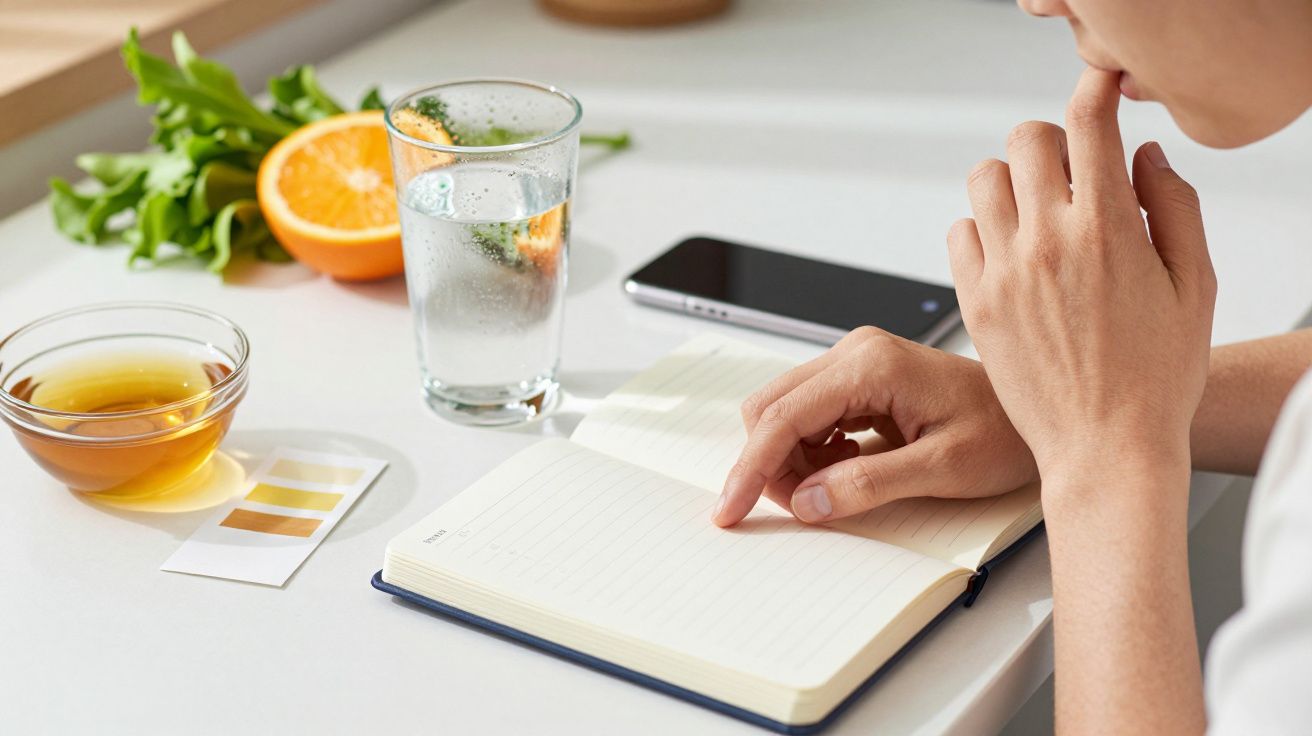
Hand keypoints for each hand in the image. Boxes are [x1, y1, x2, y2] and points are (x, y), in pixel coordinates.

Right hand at [712, 327, 1036, 526]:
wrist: (1044, 411)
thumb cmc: (1006, 432)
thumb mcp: (943, 468)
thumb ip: (868, 484)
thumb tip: (807, 501)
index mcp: (871, 364)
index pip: (783, 417)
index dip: (751, 468)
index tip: (731, 509)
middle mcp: (855, 352)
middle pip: (770, 408)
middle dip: (768, 463)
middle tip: (798, 508)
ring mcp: (854, 362)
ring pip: (783, 412)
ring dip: (790, 459)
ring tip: (833, 489)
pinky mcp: (859, 378)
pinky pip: (807, 415)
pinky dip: (809, 451)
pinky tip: (844, 468)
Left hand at [946, 68, 1216, 483]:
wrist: (1104, 446)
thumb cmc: (1157, 376)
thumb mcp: (1194, 286)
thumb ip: (1174, 208)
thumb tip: (1142, 157)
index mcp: (1107, 230)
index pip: (1088, 123)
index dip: (1095, 91)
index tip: (1099, 94)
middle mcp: (1046, 243)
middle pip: (1025, 139)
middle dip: (1052, 142)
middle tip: (1072, 171)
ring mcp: (1003, 272)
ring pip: (983, 178)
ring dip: (1011, 180)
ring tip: (1037, 211)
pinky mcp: (974, 303)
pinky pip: (958, 232)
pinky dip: (982, 227)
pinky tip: (1011, 251)